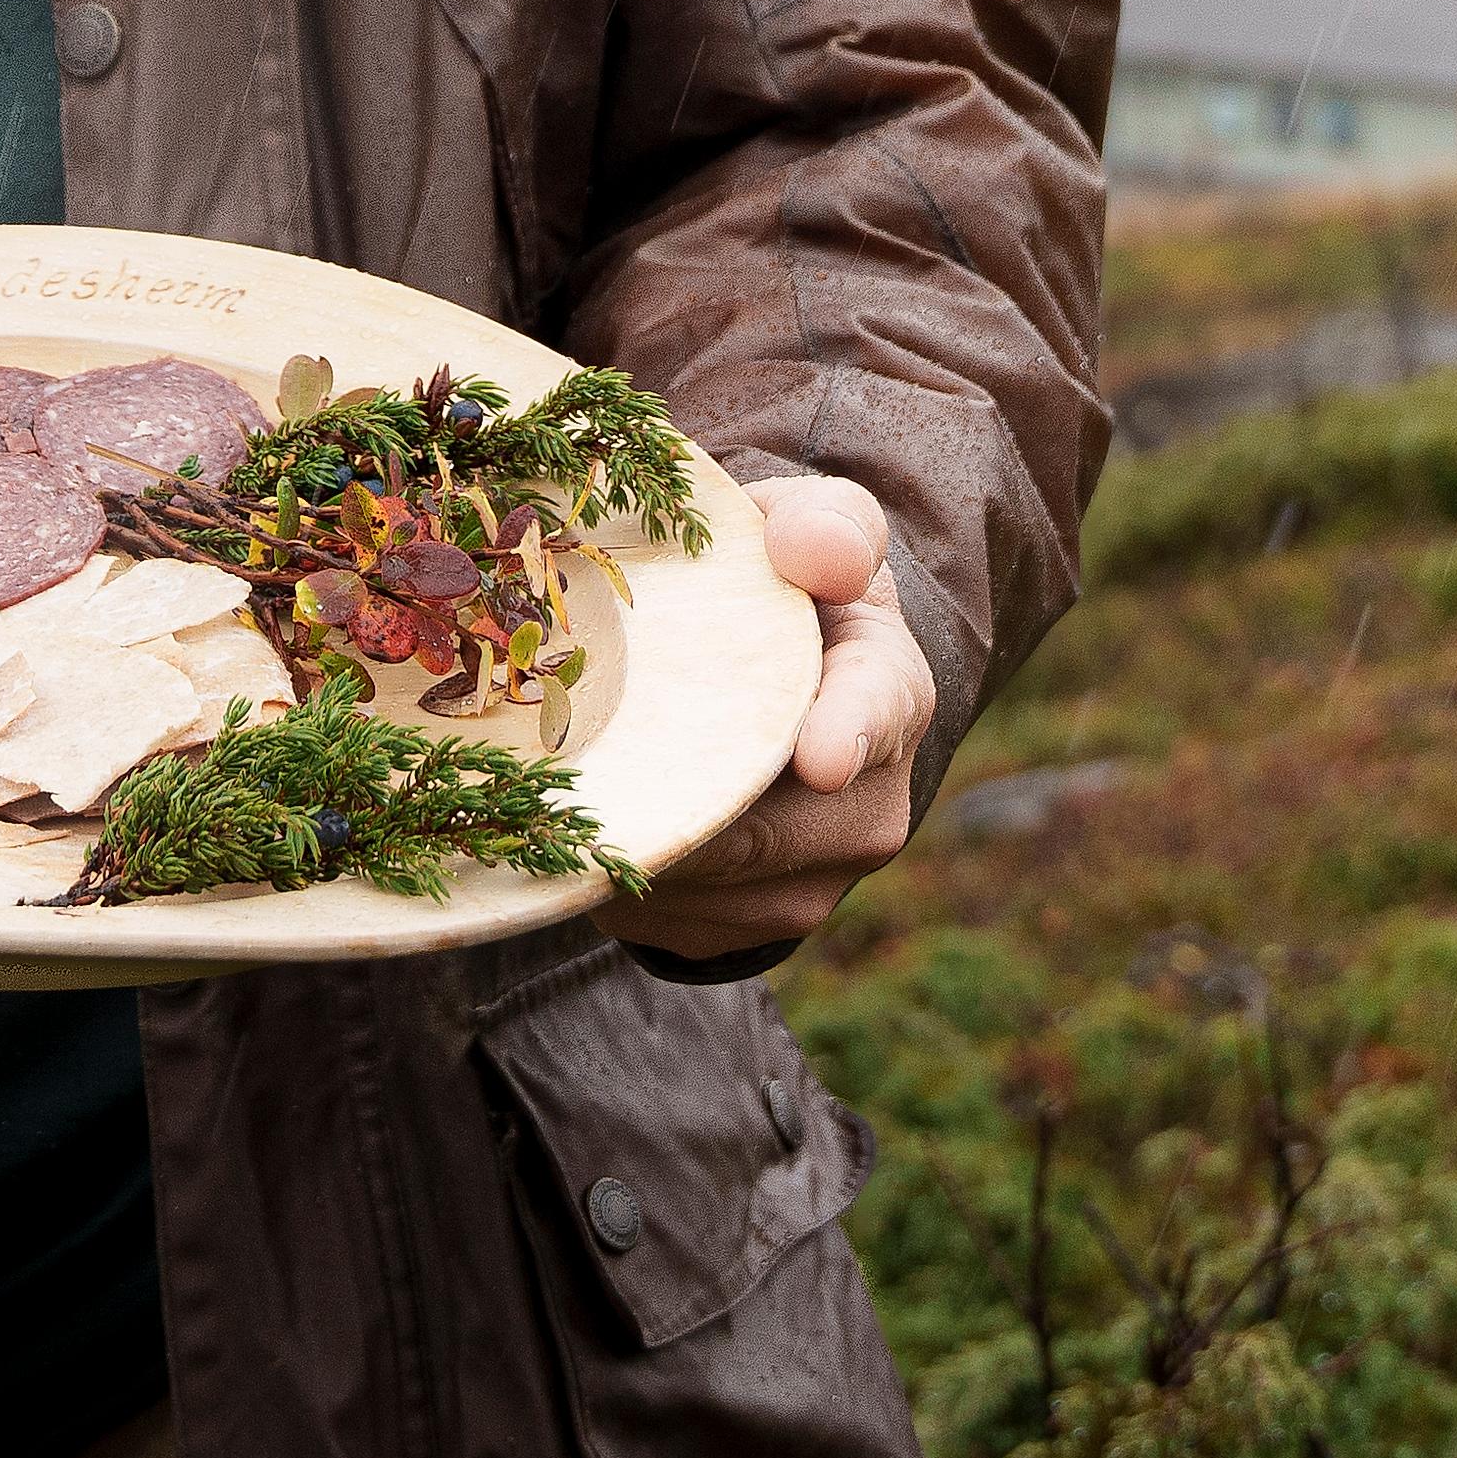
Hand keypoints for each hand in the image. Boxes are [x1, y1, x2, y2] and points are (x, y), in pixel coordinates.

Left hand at [616, 475, 935, 969]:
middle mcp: (869, 810)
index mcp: (890, 692)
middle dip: (674, 800)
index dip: (849, 734)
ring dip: (632, 840)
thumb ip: (824, 525)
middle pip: (765, 829)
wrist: (767, 689)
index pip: (878, 712)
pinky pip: (665, 919)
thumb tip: (815, 554)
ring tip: (566, 780)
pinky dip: (615, 878)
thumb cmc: (779, 590)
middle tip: (578, 761)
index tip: (818, 758)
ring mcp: (812, 886)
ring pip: (704, 883)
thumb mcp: (805, 529)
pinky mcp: (746, 932)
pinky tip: (584, 821)